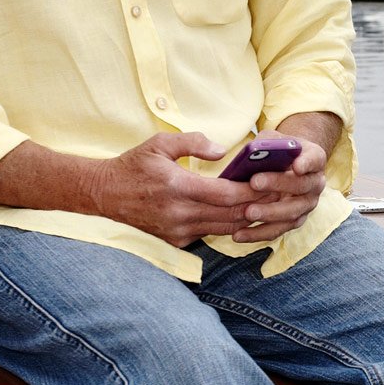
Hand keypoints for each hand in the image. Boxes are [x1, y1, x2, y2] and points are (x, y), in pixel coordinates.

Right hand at [85, 132, 259, 246]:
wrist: (104, 195)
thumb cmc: (133, 166)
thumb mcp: (159, 143)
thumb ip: (193, 143)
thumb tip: (223, 150)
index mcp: (178, 188)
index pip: (227, 196)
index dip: (252, 191)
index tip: (270, 182)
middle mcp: (180, 215)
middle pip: (231, 216)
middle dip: (258, 206)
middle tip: (279, 195)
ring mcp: (177, 232)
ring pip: (224, 229)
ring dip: (246, 218)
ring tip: (267, 205)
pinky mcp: (175, 242)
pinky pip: (208, 234)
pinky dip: (226, 225)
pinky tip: (241, 215)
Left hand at [229, 127, 329, 243]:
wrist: (287, 167)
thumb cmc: (278, 151)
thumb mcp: (273, 140)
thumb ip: (265, 144)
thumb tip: (250, 154)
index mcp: (315, 159)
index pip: (315, 159)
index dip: (307, 163)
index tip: (296, 166)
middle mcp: (315, 183)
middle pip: (301, 186)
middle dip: (277, 184)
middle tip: (254, 182)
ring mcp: (306, 205)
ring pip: (291, 213)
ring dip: (269, 213)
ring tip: (248, 212)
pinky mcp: (294, 221)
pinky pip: (278, 230)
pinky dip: (258, 233)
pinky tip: (239, 234)